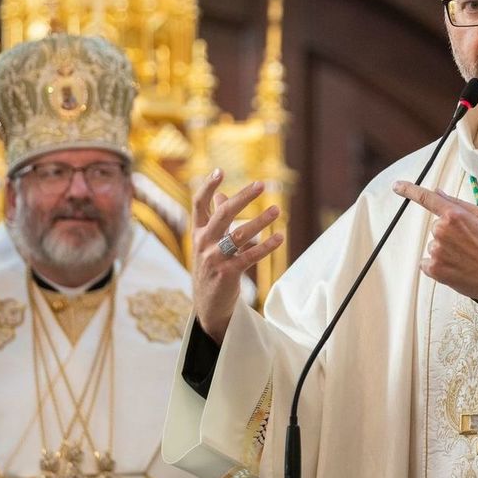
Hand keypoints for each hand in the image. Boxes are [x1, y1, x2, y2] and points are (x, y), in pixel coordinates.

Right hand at [191, 169, 284, 344]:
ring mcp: (214, 259)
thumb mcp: (208, 243)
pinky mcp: (228, 274)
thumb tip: (222, 194)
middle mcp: (203, 243)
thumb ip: (215, 219)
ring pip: (239, 234)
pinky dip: (266, 246)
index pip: (198, 204)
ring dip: (260, 221)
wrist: (208, 306)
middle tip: (261, 184)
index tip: (220, 171)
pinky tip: (280, 238)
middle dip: (242, 198)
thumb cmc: (211, 268)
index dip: (207, 186)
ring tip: (277, 210)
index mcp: (197, 233)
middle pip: (222, 214)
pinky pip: (250, 256)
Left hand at [392, 180, 477, 308]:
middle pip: (436, 227)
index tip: (397, 186)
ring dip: (446, 251)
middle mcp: (442, 231)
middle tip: (470, 245)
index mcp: (455, 215)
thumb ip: (459, 204)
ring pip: (434, 245)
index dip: (409, 190)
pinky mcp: (434, 269)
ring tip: (467, 259)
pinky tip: (456, 268)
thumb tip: (439, 193)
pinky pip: (428, 263)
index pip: (427, 199)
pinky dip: (438, 265)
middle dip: (450, 234)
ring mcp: (437, 251)